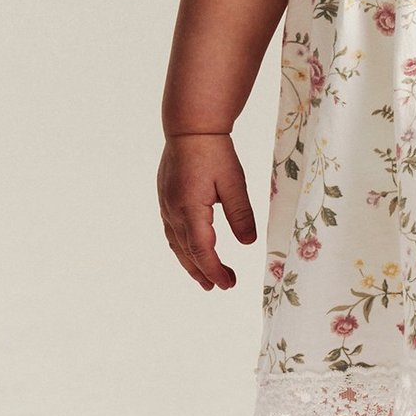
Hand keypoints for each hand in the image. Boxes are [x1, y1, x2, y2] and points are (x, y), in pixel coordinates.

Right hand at [157, 131, 257, 288]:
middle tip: (219, 287)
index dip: (215, 271)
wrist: (190, 128)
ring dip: (190, 263)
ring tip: (204, 278)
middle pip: (186, 252)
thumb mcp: (234, 182)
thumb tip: (249, 243)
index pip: (202, 251)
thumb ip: (240, 214)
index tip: (228, 284)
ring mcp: (166, 205)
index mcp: (190, 209)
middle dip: (203, 272)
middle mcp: (173, 211)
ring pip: (176, 244)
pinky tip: (191, 251)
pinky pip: (172, 232)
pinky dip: (182, 247)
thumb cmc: (215, 152)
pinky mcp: (166, 199)